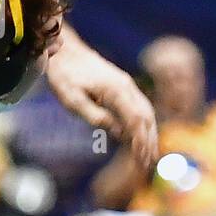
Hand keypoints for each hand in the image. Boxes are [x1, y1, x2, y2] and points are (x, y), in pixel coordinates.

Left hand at [48, 35, 157, 169]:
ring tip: (151, 154)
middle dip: (149, 141)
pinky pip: (140, 106)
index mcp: (116, 91)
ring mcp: (127, 85)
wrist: (65, 51)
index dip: (140, 141)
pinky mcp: (123, 85)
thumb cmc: (65, 76)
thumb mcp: (73, 99)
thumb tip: (118, 133)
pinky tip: (143, 135)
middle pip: (146, 117)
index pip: (135, 120)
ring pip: (147, 111)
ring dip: (150, 133)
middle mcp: (127, 87)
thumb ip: (95, 116)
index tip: (142, 160)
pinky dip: (145, 123)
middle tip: (149, 164)